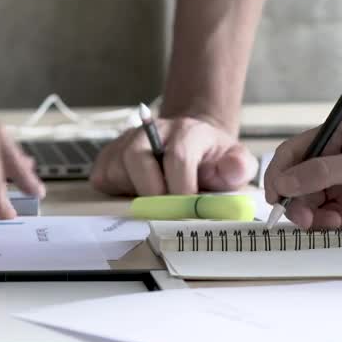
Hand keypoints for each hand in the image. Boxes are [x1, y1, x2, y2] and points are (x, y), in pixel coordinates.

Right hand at [89, 115, 255, 195]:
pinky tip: (136, 193)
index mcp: (186, 131)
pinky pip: (103, 179)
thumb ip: (239, 167)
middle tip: (164, 211)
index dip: (181, 188)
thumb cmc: (209, 161)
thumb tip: (232, 169)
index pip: (177, 156)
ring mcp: (126, 142)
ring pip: (117, 169)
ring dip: (134, 193)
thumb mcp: (234, 162)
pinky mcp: (107, 156)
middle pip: (137, 157)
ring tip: (154, 199)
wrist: (189, 147)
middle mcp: (152, 131)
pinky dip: (116, 193)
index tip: (187, 209)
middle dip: (151, 192)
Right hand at [263, 116, 341, 228]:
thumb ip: (320, 173)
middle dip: (301, 204)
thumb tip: (281, 183)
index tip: (276, 197)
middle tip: (307, 221)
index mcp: (335, 137)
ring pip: (310, 206)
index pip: (292, 155)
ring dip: (322, 217)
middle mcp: (335, 160)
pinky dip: (341, 224)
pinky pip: (330, 220)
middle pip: (296, 185)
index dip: (279, 175)